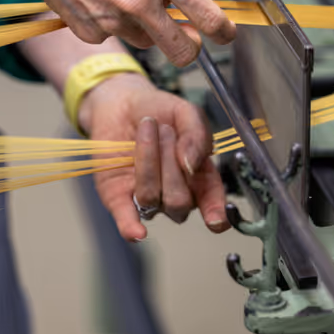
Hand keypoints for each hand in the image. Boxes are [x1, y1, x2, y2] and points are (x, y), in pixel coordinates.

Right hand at [0, 0, 235, 66]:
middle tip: (184, 35)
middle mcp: (142, 1)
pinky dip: (109, 23)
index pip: (210, 20)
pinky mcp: (90, 32)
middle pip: (184, 51)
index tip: (225, 35)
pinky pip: (112, 37)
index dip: (224, 33)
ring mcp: (114, 20)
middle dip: (188, 47)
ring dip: (143, 27)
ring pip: (145, 42)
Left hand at [79, 72, 230, 240]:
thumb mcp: (186, 112)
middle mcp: (175, 194)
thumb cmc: (158, 110)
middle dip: (171, 160)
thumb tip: (191, 164)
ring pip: (152, 196)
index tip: (215, 219)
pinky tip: (137, 233)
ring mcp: (147, 197)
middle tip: (164, 128)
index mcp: (199, 177)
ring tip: (148, 127)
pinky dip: (131, 227)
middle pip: (180, 200)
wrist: (122, 101)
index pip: (212, 203)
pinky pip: (127, 218)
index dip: (215, 213)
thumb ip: (197, 134)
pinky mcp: (118, 197)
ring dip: (149, 159)